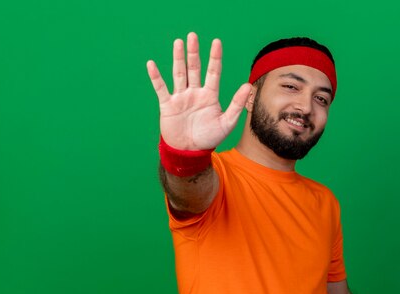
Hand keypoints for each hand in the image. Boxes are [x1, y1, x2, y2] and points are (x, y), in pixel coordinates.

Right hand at [146, 32, 252, 149]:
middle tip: (192, 36)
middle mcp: (195, 93)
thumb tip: (248, 85)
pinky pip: (161, 88)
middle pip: (194, 68)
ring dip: (178, 58)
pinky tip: (151, 64)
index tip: (216, 42)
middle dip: (194, 53)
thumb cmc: (209, 138)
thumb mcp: (226, 123)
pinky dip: (156, 77)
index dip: (215, 57)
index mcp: (210, 95)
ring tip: (178, 43)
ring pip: (179, 74)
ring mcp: (181, 98)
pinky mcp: (168, 105)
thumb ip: (236, 104)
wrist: (189, 152)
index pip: (213, 72)